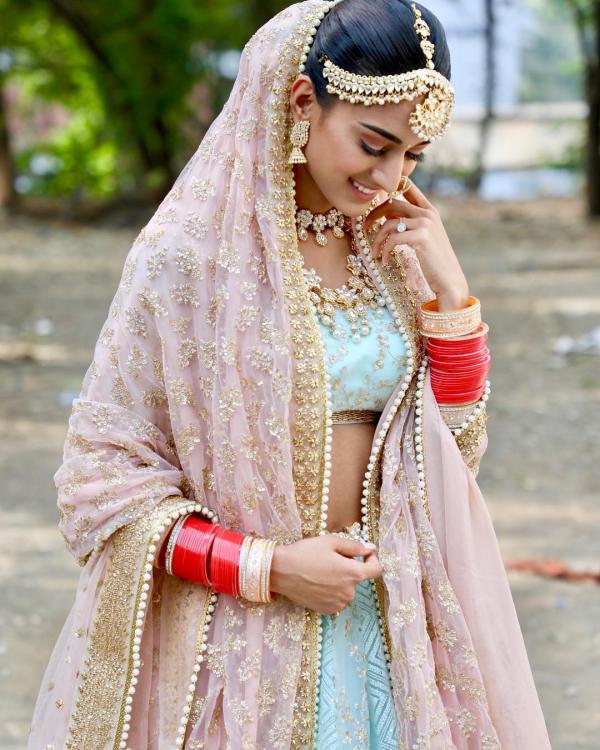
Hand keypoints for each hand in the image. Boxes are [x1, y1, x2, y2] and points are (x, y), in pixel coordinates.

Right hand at [270, 535, 382, 614]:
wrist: (281, 571)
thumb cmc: (305, 553)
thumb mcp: (331, 542)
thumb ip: (354, 546)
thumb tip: (370, 549)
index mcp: (353, 573)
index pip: (377, 570)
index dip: (372, 559)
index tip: (363, 554)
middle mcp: (349, 592)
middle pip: (358, 579)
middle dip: (349, 568)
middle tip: (330, 559)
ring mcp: (338, 603)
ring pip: (347, 589)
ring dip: (340, 581)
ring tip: (321, 571)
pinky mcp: (327, 610)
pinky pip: (337, 600)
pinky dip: (332, 592)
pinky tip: (317, 583)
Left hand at [366, 180, 469, 309]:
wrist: (448, 278)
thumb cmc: (433, 260)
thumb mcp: (421, 236)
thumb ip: (407, 222)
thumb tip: (386, 212)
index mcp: (429, 210)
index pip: (408, 187)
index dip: (390, 187)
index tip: (375, 200)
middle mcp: (428, 213)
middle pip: (393, 203)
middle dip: (374, 213)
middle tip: (366, 226)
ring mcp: (425, 224)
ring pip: (389, 223)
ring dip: (378, 239)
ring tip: (375, 253)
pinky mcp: (421, 237)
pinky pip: (393, 239)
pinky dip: (385, 250)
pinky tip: (385, 260)